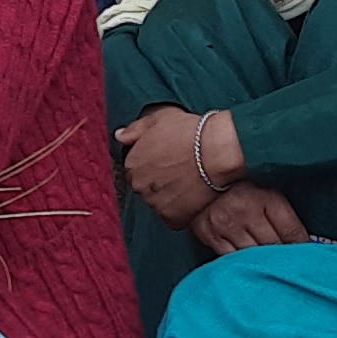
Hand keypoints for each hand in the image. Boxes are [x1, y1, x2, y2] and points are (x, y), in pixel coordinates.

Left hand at [116, 104, 239, 228]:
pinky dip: (181, 211)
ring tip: (189, 182)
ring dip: (169, 196)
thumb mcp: (160, 119)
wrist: (217, 152)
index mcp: (132, 162)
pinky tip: (193, 196)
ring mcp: (153, 203)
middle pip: (145, 187)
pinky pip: (173, 217)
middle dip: (159, 181)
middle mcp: (138, 185)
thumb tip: (119, 136)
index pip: (136, 169)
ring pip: (158, 203)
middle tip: (181, 171)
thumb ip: (136, 129)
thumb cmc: (191, 132)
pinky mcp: (171, 218)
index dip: (154, 164)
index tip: (169, 160)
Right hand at [193, 183, 309, 253]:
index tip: (307, 255)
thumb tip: (305, 246)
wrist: (203, 181)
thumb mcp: (269, 196)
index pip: (291, 232)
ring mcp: (226, 224)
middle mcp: (246, 210)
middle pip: (273, 247)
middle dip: (281, 256)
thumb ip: (286, 220)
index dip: (301, 247)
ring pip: (252, 256)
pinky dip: (239, 262)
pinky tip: (244, 262)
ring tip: (265, 264)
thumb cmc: (243, 191)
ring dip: (261, 262)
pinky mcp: (210, 235)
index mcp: (266, 197)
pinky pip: (231, 258)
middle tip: (287, 263)